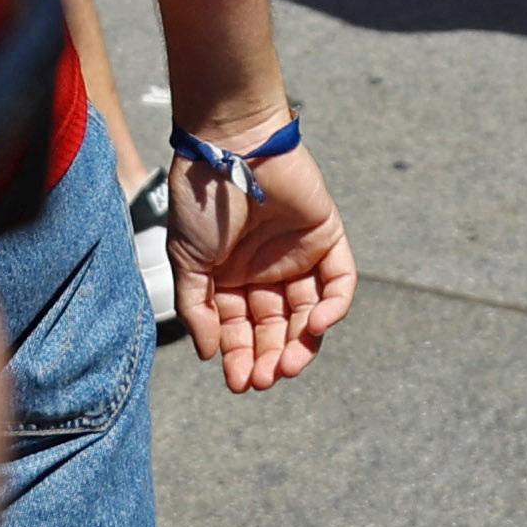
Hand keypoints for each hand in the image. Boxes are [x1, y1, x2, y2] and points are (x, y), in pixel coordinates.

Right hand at [165, 123, 357, 391]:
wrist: (230, 145)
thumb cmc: (202, 199)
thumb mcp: (187, 261)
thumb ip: (197, 308)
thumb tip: (208, 353)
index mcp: (231, 276)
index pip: (241, 328)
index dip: (240, 356)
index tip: (237, 381)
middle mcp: (265, 270)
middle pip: (276, 327)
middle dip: (270, 357)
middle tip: (263, 380)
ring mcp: (298, 255)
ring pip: (308, 313)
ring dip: (301, 344)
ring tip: (286, 367)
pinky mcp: (327, 237)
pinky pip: (338, 282)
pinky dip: (333, 308)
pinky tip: (314, 327)